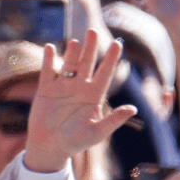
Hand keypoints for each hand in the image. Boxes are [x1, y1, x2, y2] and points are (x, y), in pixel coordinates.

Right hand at [23, 29, 139, 172]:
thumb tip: (133, 109)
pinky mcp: (46, 88)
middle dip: (91, 48)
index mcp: (94, 95)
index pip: (105, 73)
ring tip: (75, 42)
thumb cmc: (76, 142)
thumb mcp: (97, 133)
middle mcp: (80, 86)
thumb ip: (114, 120)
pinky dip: (49, 59)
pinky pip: (48, 70)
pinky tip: (50, 48)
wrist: (51, 147)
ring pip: (69, 64)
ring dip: (72, 53)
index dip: (112, 59)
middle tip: (93, 32)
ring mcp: (63, 86)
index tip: (118, 44)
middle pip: (87, 63)